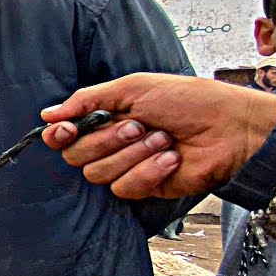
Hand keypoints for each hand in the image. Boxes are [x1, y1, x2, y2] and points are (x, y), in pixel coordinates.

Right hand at [40, 73, 275, 199]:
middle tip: (138, 126)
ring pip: (99, 174)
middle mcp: (111, 144)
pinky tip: (170, 159)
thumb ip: (87, 100)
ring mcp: (127, 167)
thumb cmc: (188, 101)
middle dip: (106, 141)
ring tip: (163, 140)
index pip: (63, 136)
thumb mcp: (133, 88)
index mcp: (105, 118)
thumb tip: (47, 115)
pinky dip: (147, 171)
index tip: (65, 130)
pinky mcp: (145, 187)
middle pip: (76, 156)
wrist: (229, 128)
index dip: (59, 136)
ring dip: (133, 155)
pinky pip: (124, 188)